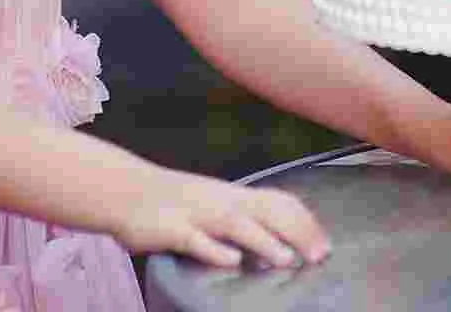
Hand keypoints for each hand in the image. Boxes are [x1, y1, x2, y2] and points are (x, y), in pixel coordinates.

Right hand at [116, 166, 330, 269]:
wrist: (124, 190)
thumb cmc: (171, 202)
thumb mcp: (211, 203)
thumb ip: (241, 218)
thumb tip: (277, 240)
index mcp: (230, 194)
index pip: (276, 200)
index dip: (304, 221)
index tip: (326, 244)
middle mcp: (218, 200)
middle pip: (263, 210)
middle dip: (294, 232)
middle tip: (319, 256)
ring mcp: (195, 213)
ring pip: (234, 224)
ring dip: (261, 240)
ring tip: (285, 259)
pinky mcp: (171, 229)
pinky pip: (195, 240)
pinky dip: (215, 250)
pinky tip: (232, 261)